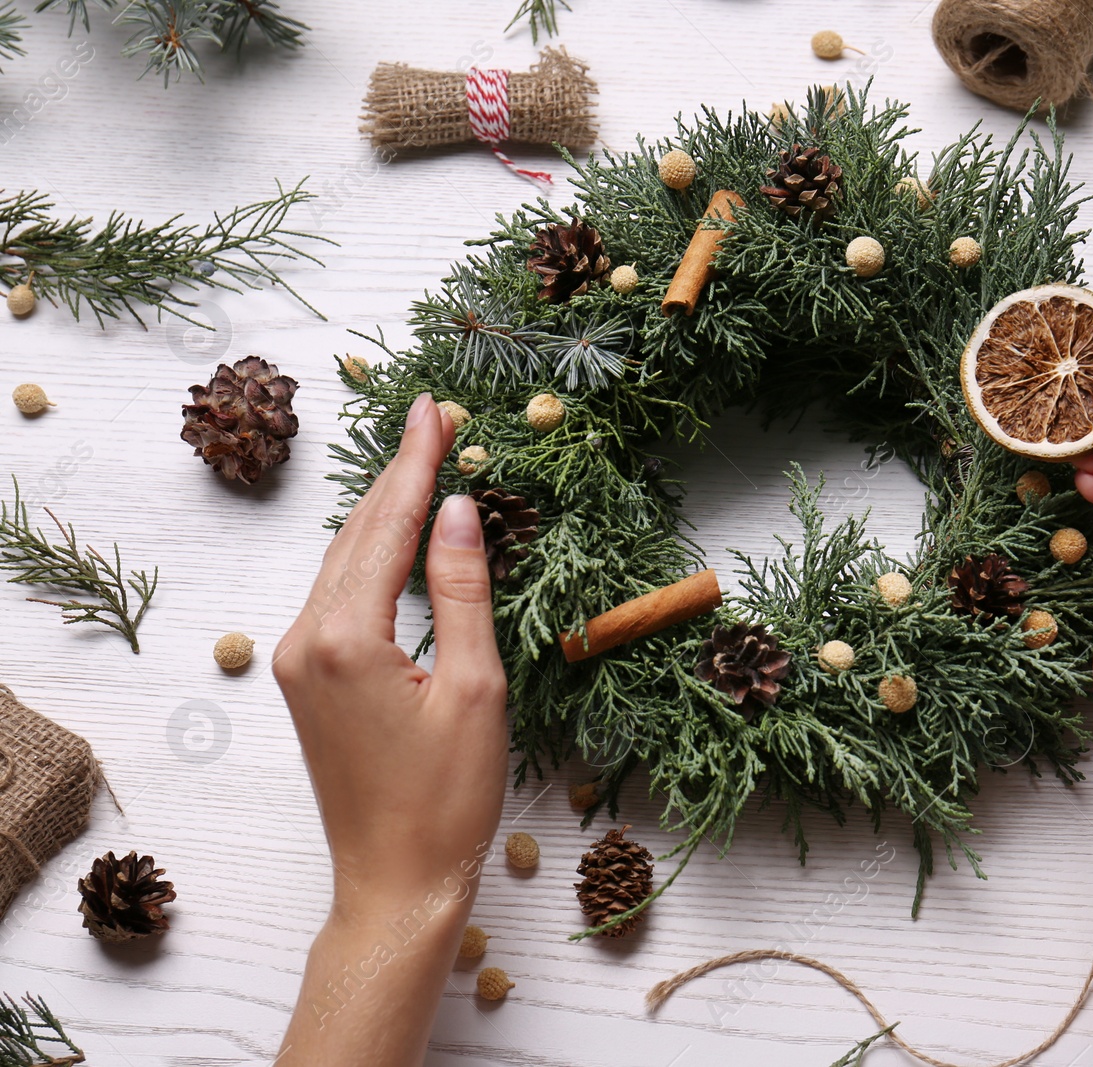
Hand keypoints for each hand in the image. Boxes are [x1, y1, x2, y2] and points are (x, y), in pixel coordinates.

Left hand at [274, 393, 506, 1065]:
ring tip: (420, 462)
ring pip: (343, 562)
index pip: (387, 526)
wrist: (394, 882)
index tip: (432, 408)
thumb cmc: (446, 799)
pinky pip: (338, 595)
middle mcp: (304, 640)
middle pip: (356, 535)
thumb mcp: (474, 689)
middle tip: (430, 419)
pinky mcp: (306, 682)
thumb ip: (464, 591)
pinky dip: (370, 555)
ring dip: (381, 512)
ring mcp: (297, 662)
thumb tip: (459, 510)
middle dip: (396, 476)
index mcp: (344, 638)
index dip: (415, 463)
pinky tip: (397, 537)